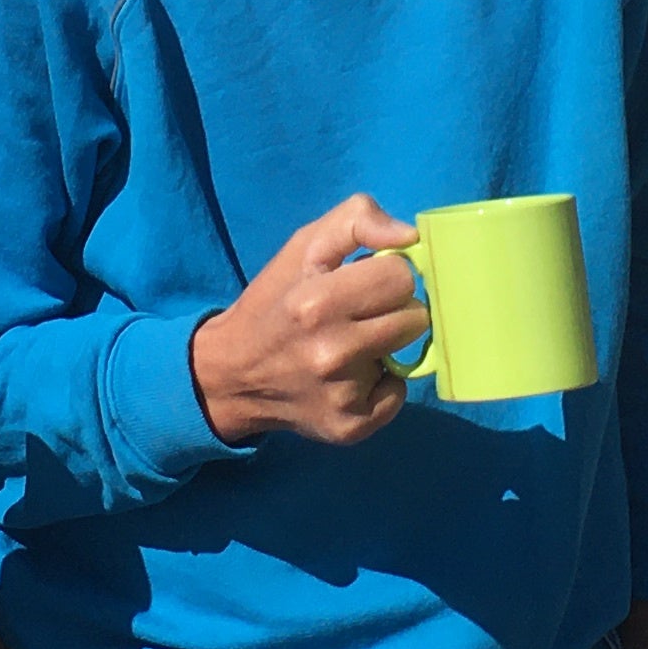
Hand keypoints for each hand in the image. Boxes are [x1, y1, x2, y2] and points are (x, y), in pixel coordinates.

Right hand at [188, 195, 429, 446]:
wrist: (232, 374)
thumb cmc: (275, 301)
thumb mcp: (304, 246)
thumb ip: (357, 221)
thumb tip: (410, 236)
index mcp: (317, 302)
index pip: (401, 277)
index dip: (386, 274)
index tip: (364, 281)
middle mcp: (332, 352)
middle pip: (415, 317)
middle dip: (392, 309)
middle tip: (359, 314)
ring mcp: (343, 395)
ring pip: (409, 354)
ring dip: (387, 345)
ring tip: (353, 343)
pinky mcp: (351, 427)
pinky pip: (400, 396)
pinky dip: (382, 386)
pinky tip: (351, 379)